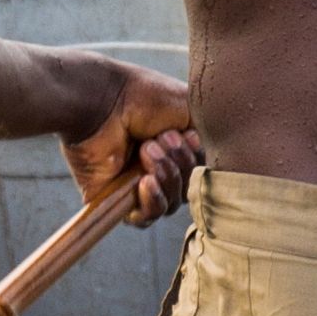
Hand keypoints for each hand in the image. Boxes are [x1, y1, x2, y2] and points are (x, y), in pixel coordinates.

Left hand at [63, 64, 201, 220]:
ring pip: (170, 205)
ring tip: (146, 150)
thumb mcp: (192, 110)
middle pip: (187, 190)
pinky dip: (152, 202)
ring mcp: (136, 186)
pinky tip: (145, 181)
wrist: (107, 99)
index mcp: (176, 149)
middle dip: (180, 164)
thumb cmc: (146, 97)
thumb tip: (208, 161)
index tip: (188, 135)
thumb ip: (209, 137)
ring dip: (165, 176)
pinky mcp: (116, 200)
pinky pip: (145, 218)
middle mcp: (157, 168)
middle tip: (160, 139)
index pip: (201, 173)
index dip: (198, 159)